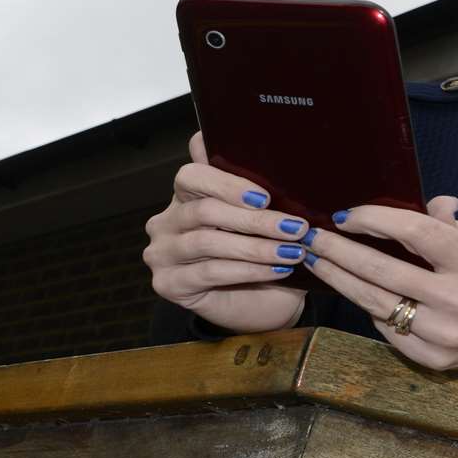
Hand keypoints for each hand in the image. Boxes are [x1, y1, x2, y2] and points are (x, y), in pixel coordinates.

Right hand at [142, 132, 310, 333]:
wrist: (260, 304)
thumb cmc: (260, 254)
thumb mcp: (261, 219)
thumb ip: (254, 189)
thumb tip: (268, 153)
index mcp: (184, 195)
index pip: (191, 175)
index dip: (227, 184)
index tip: (265, 197)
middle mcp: (166, 220)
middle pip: (205, 210)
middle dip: (255, 220)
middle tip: (295, 227)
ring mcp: (162, 253)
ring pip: (208, 242)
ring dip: (256, 247)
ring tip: (292, 251)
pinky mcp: (167, 283)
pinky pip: (210, 272)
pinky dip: (248, 270)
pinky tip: (277, 270)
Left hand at [302, 198, 457, 378]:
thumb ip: (451, 225)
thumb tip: (428, 202)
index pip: (417, 235)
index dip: (376, 221)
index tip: (346, 215)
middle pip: (384, 272)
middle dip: (341, 251)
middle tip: (312, 237)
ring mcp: (444, 335)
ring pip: (377, 303)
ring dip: (341, 280)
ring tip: (317, 261)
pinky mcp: (433, 359)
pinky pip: (388, 330)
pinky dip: (368, 308)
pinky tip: (350, 290)